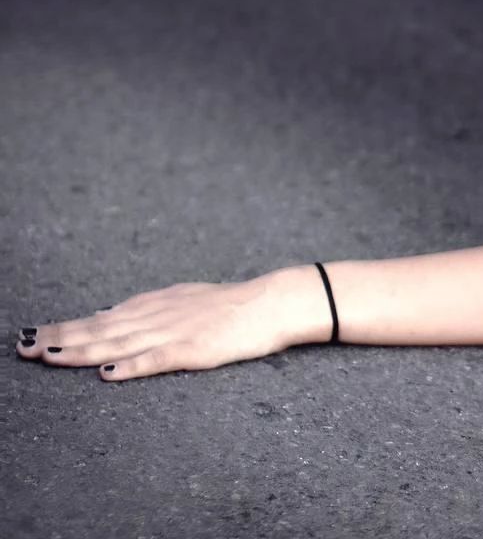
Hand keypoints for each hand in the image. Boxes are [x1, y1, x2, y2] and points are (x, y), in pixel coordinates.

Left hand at [15, 274, 293, 381]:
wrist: (267, 302)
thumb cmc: (226, 304)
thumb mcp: (178, 298)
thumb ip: (142, 309)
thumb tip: (104, 316)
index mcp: (152, 305)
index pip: (99, 319)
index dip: (65, 328)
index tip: (33, 335)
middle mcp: (156, 316)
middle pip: (100, 331)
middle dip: (61, 339)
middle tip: (24, 346)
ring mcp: (173, 332)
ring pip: (119, 343)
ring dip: (83, 352)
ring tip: (51, 357)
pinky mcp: (193, 349)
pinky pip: (157, 359)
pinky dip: (132, 366)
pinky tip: (110, 374)